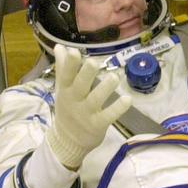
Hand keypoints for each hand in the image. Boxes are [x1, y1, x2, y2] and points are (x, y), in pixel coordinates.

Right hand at [46, 44, 131, 169]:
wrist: (67, 141)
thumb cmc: (68, 108)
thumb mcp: (62, 88)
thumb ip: (63, 67)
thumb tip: (60, 46)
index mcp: (66, 90)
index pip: (65, 75)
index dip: (70, 64)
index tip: (75, 51)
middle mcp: (75, 100)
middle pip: (80, 85)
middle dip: (86, 74)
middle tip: (94, 62)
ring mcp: (86, 113)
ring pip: (96, 99)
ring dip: (105, 88)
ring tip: (114, 77)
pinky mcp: (98, 125)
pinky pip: (109, 116)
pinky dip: (118, 108)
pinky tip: (128, 99)